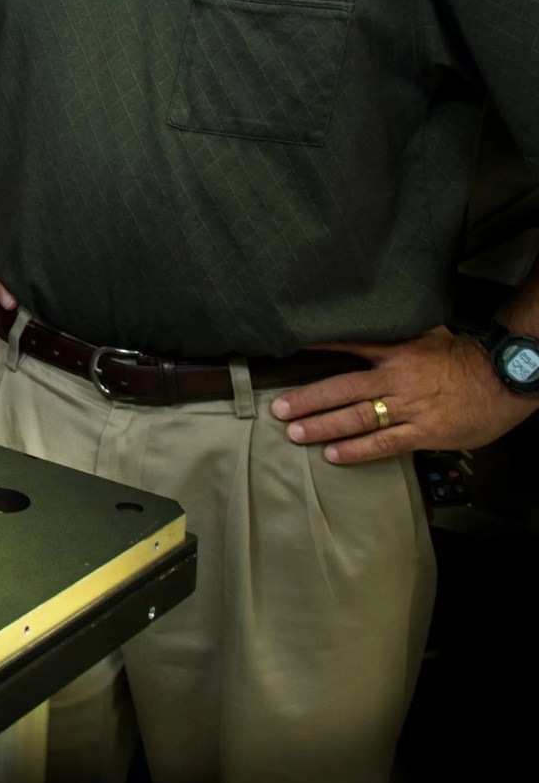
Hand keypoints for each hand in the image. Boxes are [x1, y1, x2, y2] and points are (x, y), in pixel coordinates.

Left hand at [269, 326, 538, 463]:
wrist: (504, 380)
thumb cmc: (463, 357)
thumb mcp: (425, 335)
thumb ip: (392, 337)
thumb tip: (362, 327)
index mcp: (395, 353)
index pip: (347, 348)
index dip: (316, 352)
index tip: (284, 356)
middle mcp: (396, 380)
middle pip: (342, 390)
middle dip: (308, 400)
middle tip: (279, 411)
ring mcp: (409, 408)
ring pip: (357, 419)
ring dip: (323, 427)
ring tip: (295, 433)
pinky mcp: (424, 433)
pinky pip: (384, 444)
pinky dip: (356, 450)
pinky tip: (333, 455)